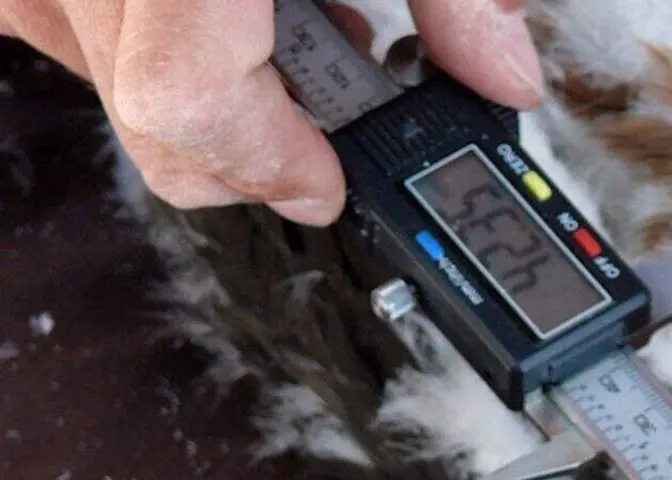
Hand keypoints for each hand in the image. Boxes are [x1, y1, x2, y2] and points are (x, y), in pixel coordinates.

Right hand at [0, 0, 543, 225]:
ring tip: (290, 27)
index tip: (331, 182)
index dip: (272, 162)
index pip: (190, 101)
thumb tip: (504, 78)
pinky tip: (230, 9)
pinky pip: (80, 35)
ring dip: (212, 90)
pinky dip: (159, 45)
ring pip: (111, 86)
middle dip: (257, 145)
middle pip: (155, 121)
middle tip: (326, 120)